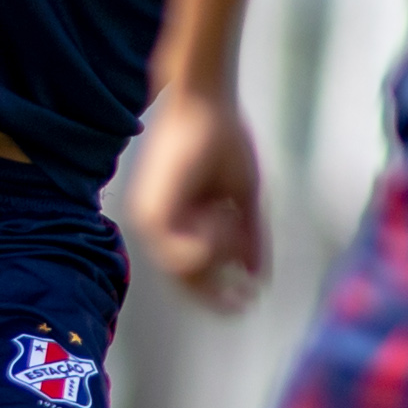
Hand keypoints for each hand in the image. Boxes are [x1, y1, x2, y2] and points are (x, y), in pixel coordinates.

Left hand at [131, 85, 268, 312]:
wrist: (207, 104)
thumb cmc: (225, 141)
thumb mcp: (244, 197)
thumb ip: (250, 237)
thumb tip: (258, 275)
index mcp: (174, 221)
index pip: (190, 273)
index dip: (218, 293)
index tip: (246, 304)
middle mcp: (155, 225)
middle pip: (185, 280)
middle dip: (217, 291)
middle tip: (243, 302)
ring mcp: (149, 221)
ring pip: (186, 269)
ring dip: (218, 251)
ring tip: (228, 217)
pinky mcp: (152, 214)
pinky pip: (183, 253)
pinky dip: (210, 243)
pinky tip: (219, 216)